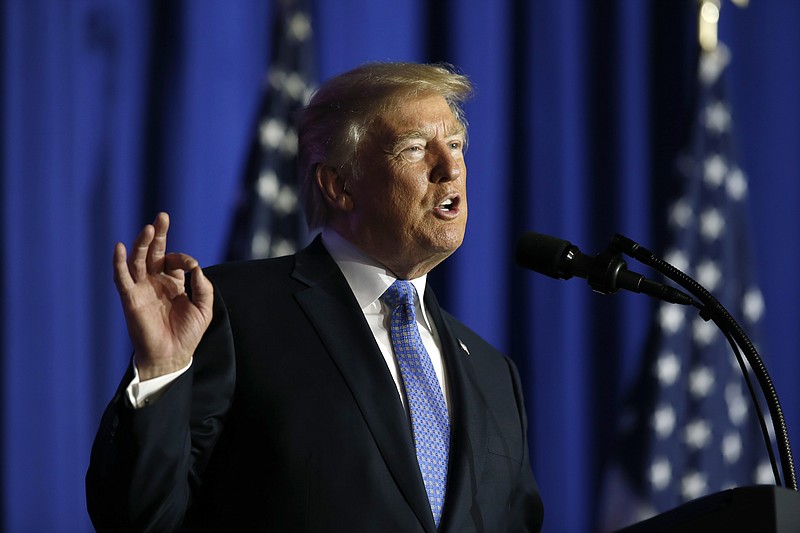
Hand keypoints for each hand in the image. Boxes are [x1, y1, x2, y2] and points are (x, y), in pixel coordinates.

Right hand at [113, 213, 213, 379]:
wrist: (172, 356)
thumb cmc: (188, 335)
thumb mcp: (204, 308)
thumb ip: (203, 286)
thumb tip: (195, 267)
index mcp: (173, 284)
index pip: (174, 261)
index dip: (183, 258)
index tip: (190, 266)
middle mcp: (155, 283)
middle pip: (154, 253)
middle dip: (158, 235)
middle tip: (162, 216)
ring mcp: (142, 289)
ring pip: (138, 261)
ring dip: (142, 244)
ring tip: (148, 227)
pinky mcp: (131, 299)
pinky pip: (122, 278)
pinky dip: (119, 262)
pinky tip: (120, 247)